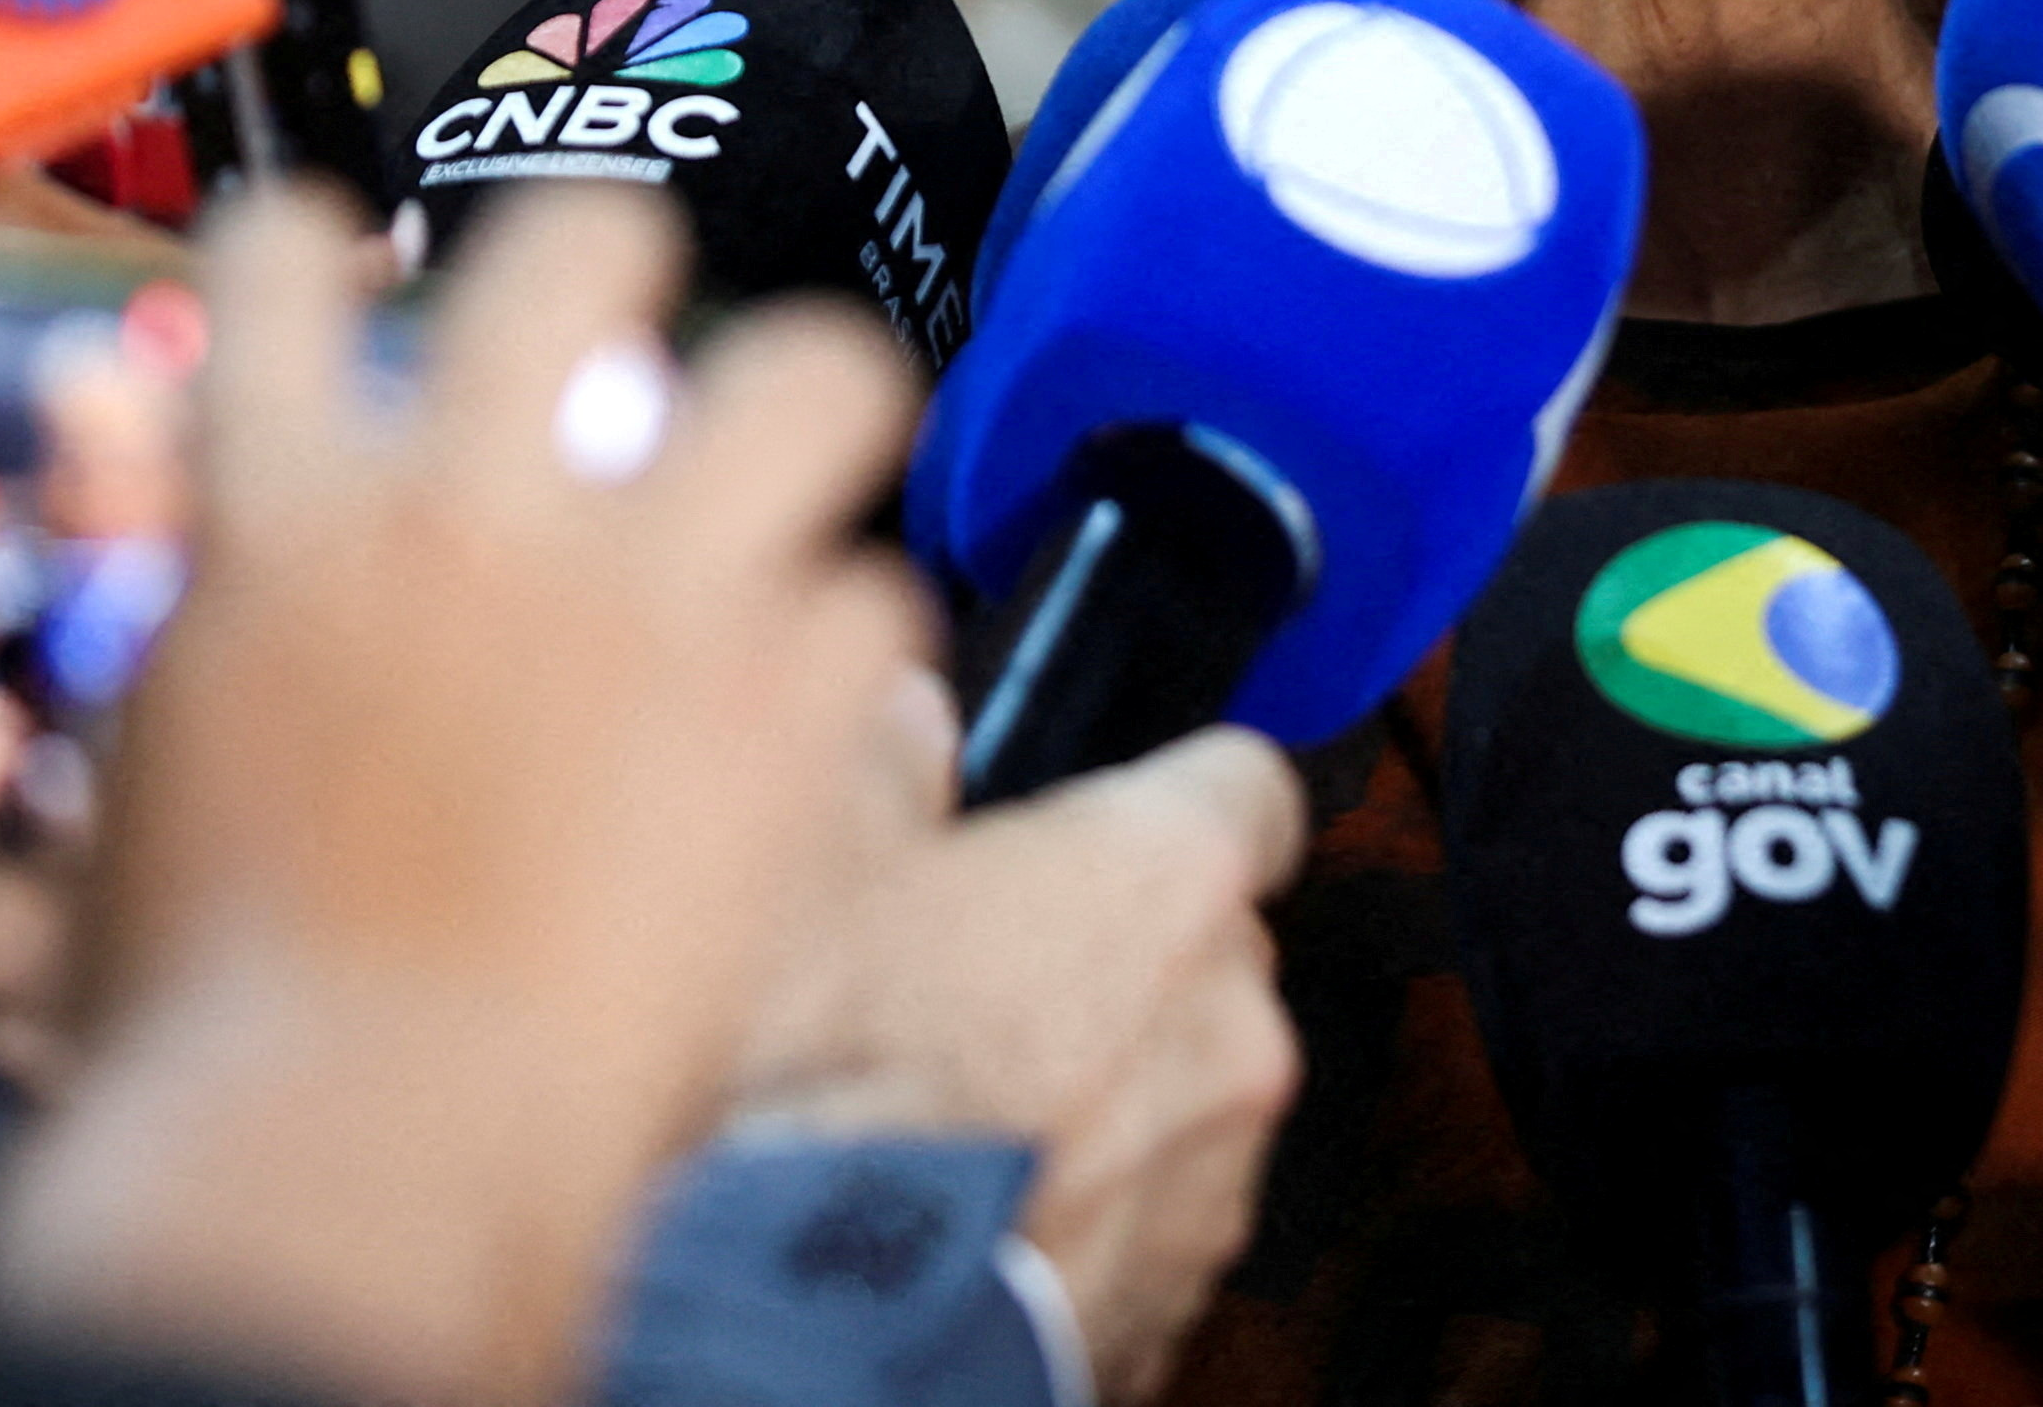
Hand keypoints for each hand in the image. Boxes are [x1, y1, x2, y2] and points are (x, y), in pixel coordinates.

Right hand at [0, 181, 929, 1406]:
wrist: (347, 1156)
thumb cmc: (213, 1020)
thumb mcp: (156, 773)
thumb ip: (225, 623)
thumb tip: (241, 557)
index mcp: (287, 518)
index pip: (284, 256)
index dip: (322, 241)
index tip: (352, 271)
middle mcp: (475, 508)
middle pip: (588, 232)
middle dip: (620, 255)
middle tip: (627, 335)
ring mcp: (648, 593)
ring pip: (817, 366)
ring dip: (813, 405)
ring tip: (795, 466)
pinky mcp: (781, 708)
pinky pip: (877, 604)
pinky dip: (856, 654)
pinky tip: (819, 710)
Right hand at [744, 713, 1307, 1403]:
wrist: (794, 1323)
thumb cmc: (807, 1090)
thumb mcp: (803, 866)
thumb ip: (882, 769)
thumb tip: (902, 720)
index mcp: (1164, 882)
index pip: (1247, 791)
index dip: (1179, 800)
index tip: (1126, 818)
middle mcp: (1229, 1030)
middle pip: (1208, 959)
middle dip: (1113, 968)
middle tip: (979, 988)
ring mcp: (1212, 1184)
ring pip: (1178, 1106)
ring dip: (1098, 1108)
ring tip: (952, 1127)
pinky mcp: (1173, 1309)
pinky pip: (1140, 1234)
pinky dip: (1075, 1225)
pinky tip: (963, 1221)